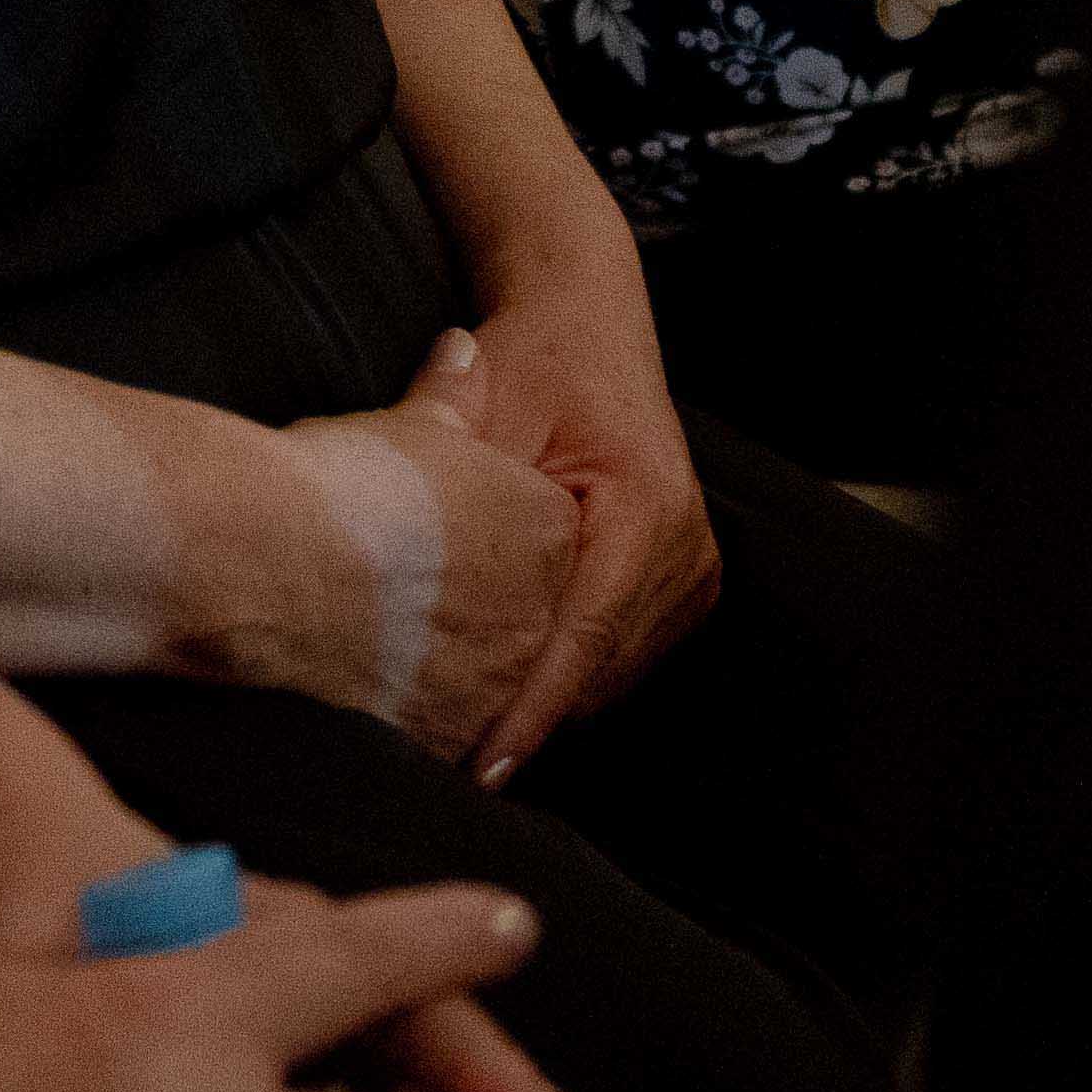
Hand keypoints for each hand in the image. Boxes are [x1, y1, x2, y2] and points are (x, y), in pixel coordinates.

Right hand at [233, 337, 581, 755]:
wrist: (264, 561)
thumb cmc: (339, 482)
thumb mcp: (407, 424)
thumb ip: (448, 394)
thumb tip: (463, 350)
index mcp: (545, 529)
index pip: (540, 539)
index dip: (487, 538)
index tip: (440, 538)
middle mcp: (538, 613)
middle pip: (522, 616)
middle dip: (479, 611)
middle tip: (410, 594)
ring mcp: (495, 684)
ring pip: (489, 682)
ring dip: (453, 670)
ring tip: (385, 647)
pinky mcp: (444, 738)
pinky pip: (445, 732)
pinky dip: (415, 715)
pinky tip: (368, 691)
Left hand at [440, 278, 717, 788]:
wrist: (586, 325)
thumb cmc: (531, 357)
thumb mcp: (484, 401)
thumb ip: (452, 468)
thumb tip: (396, 534)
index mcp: (647, 504)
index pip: (585, 633)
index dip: (534, 707)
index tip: (488, 766)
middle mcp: (688, 546)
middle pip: (603, 668)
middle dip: (532, 717)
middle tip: (451, 763)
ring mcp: (695, 570)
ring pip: (616, 673)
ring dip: (552, 706)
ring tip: (471, 743)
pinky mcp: (685, 585)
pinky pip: (624, 655)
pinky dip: (572, 678)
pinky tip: (512, 696)